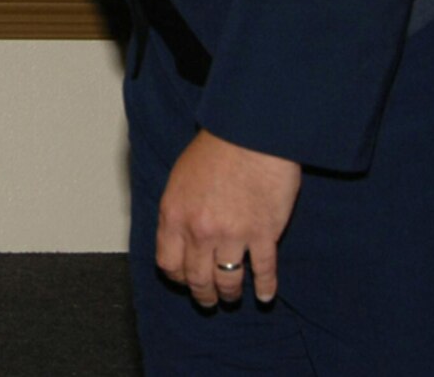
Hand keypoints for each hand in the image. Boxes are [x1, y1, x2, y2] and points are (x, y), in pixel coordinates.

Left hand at [154, 129, 300, 306]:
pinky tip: (264, 295)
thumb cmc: (215, 150)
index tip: (184, 280)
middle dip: (202, 294)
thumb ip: (177, 212)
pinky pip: (263, 272)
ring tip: (232, 296)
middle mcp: (199, 231)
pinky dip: (264, 287)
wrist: (251, 134)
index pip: (168, 263)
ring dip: (229, 294)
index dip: (177, 277)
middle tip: (209, 299)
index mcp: (174, 215)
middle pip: (197, 279)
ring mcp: (232, 235)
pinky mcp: (263, 234)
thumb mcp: (180, 178)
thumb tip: (178, 237)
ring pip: (227, 282)